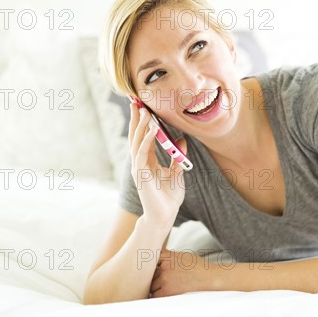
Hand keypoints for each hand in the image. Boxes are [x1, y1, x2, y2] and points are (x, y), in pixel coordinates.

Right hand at [128, 100, 187, 223]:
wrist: (165, 215)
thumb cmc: (168, 196)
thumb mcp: (177, 172)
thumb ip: (177, 156)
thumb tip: (182, 140)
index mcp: (147, 160)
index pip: (142, 136)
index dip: (141, 121)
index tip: (142, 106)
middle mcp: (139, 162)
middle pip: (136, 135)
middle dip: (135, 118)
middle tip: (135, 101)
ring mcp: (138, 168)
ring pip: (137, 141)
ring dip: (141, 125)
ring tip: (144, 110)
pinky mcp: (140, 174)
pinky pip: (143, 153)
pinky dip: (147, 140)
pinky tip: (153, 128)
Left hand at [149, 249, 219, 297]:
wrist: (210, 278)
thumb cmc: (199, 268)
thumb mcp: (183, 255)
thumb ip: (169, 256)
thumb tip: (158, 258)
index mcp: (169, 256)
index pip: (151, 259)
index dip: (152, 266)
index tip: (153, 270)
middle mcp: (165, 266)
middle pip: (151, 274)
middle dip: (155, 278)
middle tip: (165, 281)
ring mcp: (165, 278)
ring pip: (151, 285)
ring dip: (156, 287)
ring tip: (169, 288)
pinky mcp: (167, 291)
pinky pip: (155, 295)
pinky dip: (159, 296)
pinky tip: (168, 294)